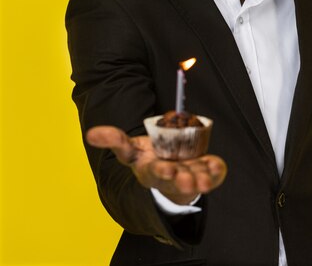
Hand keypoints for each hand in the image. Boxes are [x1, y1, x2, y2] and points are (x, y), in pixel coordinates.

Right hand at [86, 126, 226, 205]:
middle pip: (177, 181)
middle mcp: (171, 177)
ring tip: (203, 179)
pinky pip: (214, 174)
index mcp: (151, 171)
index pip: (154, 173)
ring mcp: (189, 177)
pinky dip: (216, 170)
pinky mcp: (206, 175)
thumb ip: (114, 140)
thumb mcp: (131, 149)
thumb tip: (91, 134)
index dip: (160, 172)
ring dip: (201, 179)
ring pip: (196, 181)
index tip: (166, 170)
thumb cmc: (151, 159)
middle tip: (186, 178)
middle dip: (182, 180)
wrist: (172, 173)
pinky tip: (216, 165)